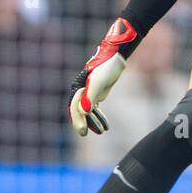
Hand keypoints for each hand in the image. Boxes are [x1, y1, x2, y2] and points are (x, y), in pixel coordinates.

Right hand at [69, 18, 137, 135]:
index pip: (75, 108)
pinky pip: (95, 108)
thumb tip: (84, 112)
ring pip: (88, 111)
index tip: (83, 132)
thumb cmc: (106, 68)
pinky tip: (105, 126)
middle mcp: (81, 91)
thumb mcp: (98, 83)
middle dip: (83, 123)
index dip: (77, 120)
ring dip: (93, 121)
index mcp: (78, 88)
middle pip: (79, 111)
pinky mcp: (97, 93)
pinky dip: (99, 117)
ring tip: (102, 131)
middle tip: (84, 135)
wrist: (116, 58)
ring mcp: (89, 92)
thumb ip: (90, 97)